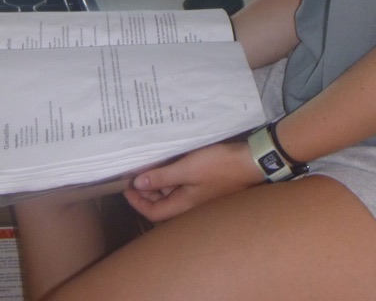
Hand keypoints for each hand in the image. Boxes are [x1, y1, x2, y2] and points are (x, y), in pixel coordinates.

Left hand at [122, 140, 261, 221]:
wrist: (250, 162)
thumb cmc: (218, 166)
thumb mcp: (186, 169)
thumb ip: (161, 177)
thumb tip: (138, 184)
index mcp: (184, 205)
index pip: (153, 213)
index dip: (137, 202)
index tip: (126, 187)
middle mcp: (190, 206)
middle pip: (161, 205)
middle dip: (146, 192)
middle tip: (136, 174)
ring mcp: (199, 197)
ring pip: (172, 196)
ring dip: (159, 185)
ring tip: (149, 168)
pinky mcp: (206, 187)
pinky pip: (183, 187)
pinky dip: (172, 179)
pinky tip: (169, 165)